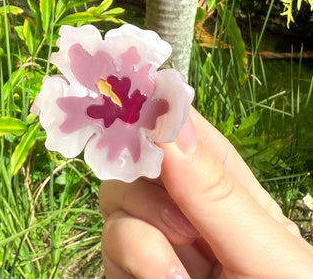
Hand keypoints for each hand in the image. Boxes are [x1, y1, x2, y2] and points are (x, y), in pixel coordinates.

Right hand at [100, 108, 312, 278]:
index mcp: (224, 185)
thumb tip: (167, 125)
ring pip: (112, 204)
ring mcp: (154, 238)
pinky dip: (130, 269)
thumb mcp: (269, 258)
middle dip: (147, 195)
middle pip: (133, 162)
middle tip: (183, 234)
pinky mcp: (130, 272)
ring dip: (140, 243)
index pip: (183, 128)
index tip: (134, 113)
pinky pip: (106, 250)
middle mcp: (183, 205)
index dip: (155, 114)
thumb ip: (218, 194)